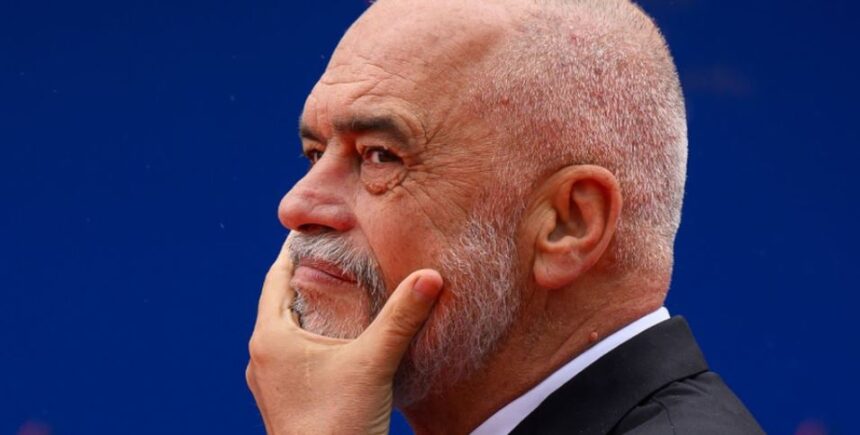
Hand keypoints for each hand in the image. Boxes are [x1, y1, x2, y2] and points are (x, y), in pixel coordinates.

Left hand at [246, 236, 443, 433]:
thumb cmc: (337, 424)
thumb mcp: (374, 362)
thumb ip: (402, 317)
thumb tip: (431, 276)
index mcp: (271, 338)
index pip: (276, 279)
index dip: (292, 252)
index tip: (308, 231)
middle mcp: (261, 357)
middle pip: (279, 305)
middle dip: (304, 281)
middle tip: (332, 259)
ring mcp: (269, 384)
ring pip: (285, 334)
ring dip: (306, 313)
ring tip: (335, 297)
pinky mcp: (283, 403)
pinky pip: (290, 358)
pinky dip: (309, 341)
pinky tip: (335, 345)